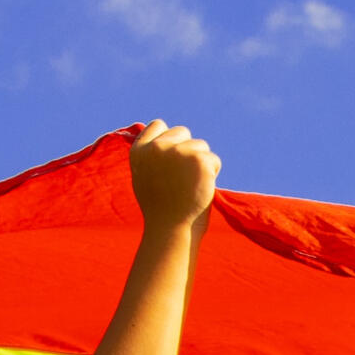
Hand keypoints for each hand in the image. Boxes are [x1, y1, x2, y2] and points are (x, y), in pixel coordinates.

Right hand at [128, 120, 221, 234]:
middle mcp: (158, 147)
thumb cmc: (160, 210)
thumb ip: (150, 157)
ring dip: (201, 163)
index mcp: (140, 150)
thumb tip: (162, 141)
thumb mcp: (144, 178)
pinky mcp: (200, 160)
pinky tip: (201, 189)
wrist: (171, 229)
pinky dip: (213, 174)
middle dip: (188, 150)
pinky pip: (214, 160)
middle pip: (183, 132)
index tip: (174, 157)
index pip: (158, 125)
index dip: (170, 138)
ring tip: (190, 186)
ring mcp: (179, 152)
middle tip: (184, 178)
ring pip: (201, 146)